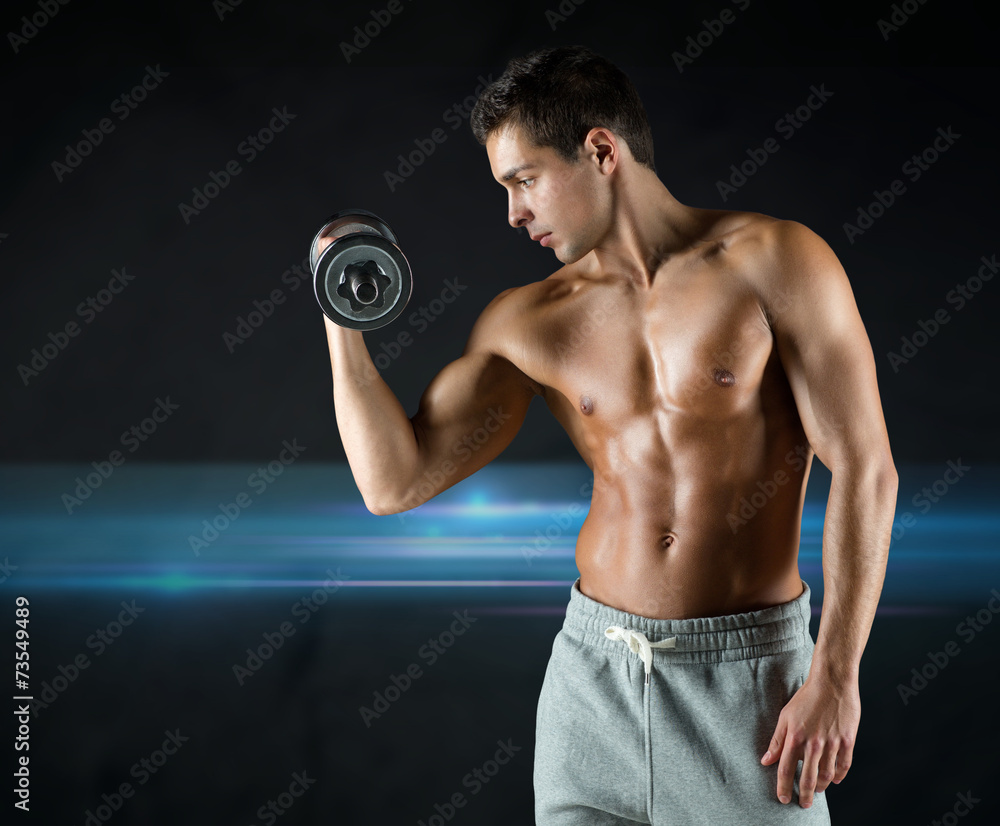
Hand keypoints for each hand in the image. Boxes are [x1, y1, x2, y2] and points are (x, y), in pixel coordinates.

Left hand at [760, 672, 859, 807]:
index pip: (787, 769)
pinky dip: (839, 776)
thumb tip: (766, 761)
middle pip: (808, 778)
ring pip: (827, 775)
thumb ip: (777, 741)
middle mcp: (814, 743)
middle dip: (805, 795)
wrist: (831, 681)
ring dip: (822, 787)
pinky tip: (834, 780)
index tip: (783, 799)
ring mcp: (832, 743)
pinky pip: (844, 765)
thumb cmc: (806, 697)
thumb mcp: (785, 716)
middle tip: (804, 804)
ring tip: (818, 791)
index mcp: (795, 737)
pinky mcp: (848, 740)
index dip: (784, 787)